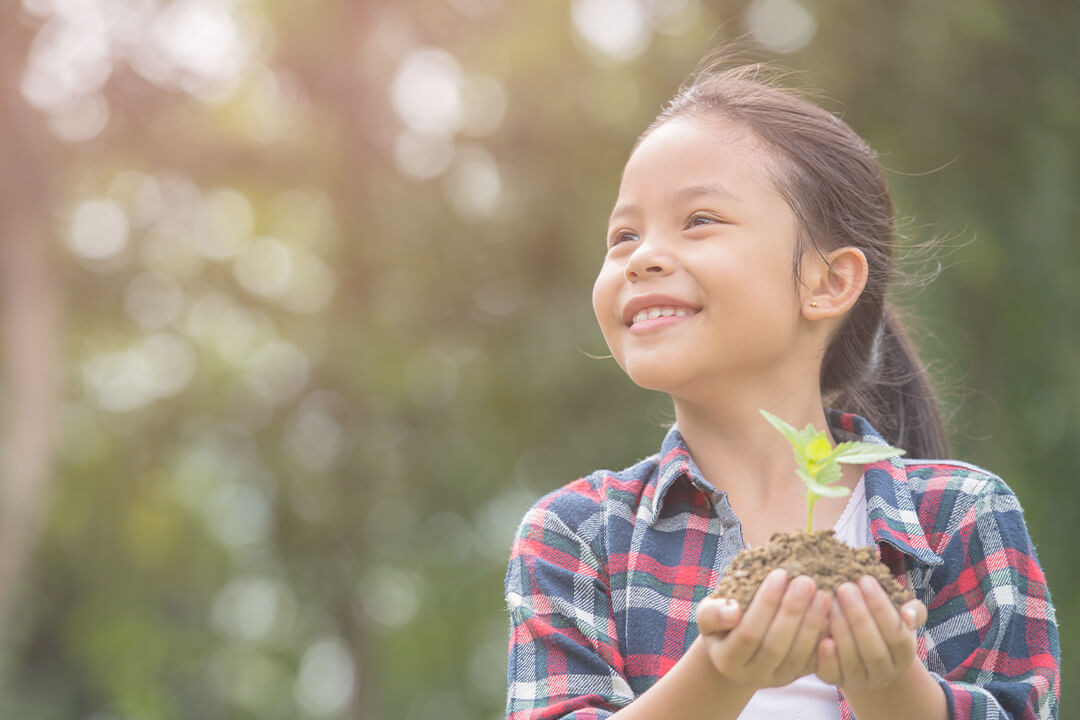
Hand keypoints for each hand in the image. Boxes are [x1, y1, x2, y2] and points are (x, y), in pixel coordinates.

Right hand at [696, 568, 831, 689]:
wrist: (739, 646)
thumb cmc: (723, 622)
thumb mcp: (707, 613)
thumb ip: (714, 612)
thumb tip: (733, 611)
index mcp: (727, 660)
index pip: (748, 633)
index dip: (765, 604)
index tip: (779, 573)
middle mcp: (752, 676)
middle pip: (775, 646)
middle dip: (792, 611)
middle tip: (806, 581)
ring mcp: (778, 679)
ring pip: (798, 656)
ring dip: (812, 623)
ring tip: (822, 594)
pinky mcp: (799, 677)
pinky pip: (816, 661)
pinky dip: (825, 638)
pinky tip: (832, 613)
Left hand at [815, 575, 926, 691]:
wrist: (860, 653)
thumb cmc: (880, 624)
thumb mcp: (899, 615)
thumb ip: (912, 610)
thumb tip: (908, 613)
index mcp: (904, 655)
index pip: (898, 635)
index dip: (882, 608)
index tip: (865, 580)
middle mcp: (884, 673)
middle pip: (875, 650)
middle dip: (859, 617)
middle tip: (845, 588)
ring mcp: (860, 680)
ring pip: (852, 661)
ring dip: (841, 630)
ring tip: (830, 601)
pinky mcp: (835, 680)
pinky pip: (832, 674)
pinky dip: (827, 657)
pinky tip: (822, 637)